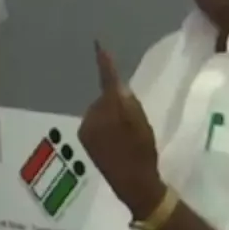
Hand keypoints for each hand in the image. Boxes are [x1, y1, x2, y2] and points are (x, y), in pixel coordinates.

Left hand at [78, 41, 164, 217]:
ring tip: (127, 135)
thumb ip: (126, 100)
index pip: (107, 82)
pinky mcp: (86, 140)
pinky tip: (118, 141)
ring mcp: (86, 130)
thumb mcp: (140, 123)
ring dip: (111, 116)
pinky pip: (97, 123)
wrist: (135, 184)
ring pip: (101, 111)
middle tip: (133, 123)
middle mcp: (91, 118)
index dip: (106, 64)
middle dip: (116, 104)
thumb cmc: (142, 153)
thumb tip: (115, 84)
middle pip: (105, 99)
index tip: (99, 45)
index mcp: (106, 110)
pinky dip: (106, 126)